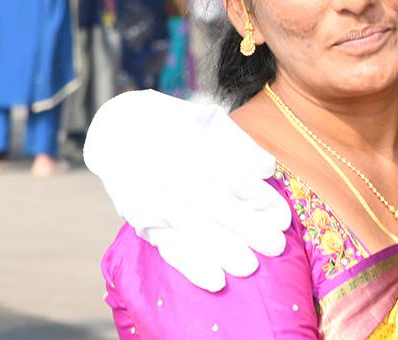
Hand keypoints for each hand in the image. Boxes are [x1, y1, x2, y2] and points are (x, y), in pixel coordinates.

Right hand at [83, 90, 290, 290]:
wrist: (115, 130)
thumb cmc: (175, 121)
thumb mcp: (207, 118)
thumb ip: (238, 143)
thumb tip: (267, 169)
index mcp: (186, 139)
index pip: (226, 174)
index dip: (256, 197)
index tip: (282, 215)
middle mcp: (166, 169)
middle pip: (212, 203)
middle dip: (247, 227)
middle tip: (277, 245)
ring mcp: (150, 197)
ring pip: (190, 227)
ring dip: (222, 250)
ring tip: (251, 267)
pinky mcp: (140, 220)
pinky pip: (167, 245)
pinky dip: (190, 264)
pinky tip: (214, 279)